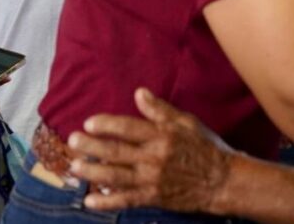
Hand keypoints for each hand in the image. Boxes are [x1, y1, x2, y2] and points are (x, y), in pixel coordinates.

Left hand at [69, 88, 234, 212]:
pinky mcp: (152, 197)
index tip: (89, 123)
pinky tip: (89, 200)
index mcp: (162, 136)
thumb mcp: (186, 122)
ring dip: (92, 172)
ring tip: (75, 167)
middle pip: (116, 151)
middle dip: (91, 146)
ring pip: (115, 176)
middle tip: (73, 142)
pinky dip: (106, 201)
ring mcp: (151, 179)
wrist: (221, 180)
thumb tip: (139, 93)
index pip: (128, 128)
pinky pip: (125, 200)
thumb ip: (160, 110)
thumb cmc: (204, 147)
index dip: (107, 125)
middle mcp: (154, 157)